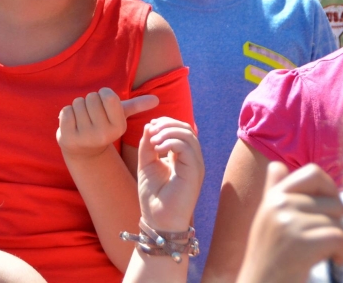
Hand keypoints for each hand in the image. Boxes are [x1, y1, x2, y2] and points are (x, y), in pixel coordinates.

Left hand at [57, 87, 158, 160]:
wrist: (84, 150)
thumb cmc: (103, 126)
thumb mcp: (120, 117)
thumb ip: (136, 106)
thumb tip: (156, 100)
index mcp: (118, 127)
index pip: (108, 96)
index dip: (103, 95)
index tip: (103, 106)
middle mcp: (103, 135)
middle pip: (91, 98)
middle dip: (89, 102)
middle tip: (91, 115)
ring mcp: (85, 138)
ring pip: (78, 103)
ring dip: (78, 107)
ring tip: (83, 120)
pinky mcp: (67, 138)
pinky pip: (65, 111)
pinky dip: (67, 113)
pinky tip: (72, 124)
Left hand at [137, 118, 203, 233]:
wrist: (157, 221)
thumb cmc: (153, 196)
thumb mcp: (146, 163)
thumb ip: (148, 144)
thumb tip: (150, 124)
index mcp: (183, 157)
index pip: (181, 129)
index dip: (166, 122)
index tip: (150, 125)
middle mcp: (192, 159)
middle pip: (187, 128)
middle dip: (167, 123)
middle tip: (151, 130)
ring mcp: (196, 165)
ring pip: (188, 135)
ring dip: (168, 131)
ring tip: (153, 142)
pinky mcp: (195, 172)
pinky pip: (187, 147)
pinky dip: (170, 142)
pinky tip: (157, 149)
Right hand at [236, 163, 342, 282]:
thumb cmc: (268, 256)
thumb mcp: (267, 218)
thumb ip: (273, 191)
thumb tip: (278, 166)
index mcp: (273, 196)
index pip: (313, 172)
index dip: (330, 188)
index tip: (330, 209)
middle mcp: (279, 204)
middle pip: (332, 200)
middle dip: (337, 220)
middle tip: (329, 237)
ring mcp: (289, 223)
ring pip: (337, 221)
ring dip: (339, 240)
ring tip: (326, 252)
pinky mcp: (301, 244)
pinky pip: (339, 237)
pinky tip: (335, 259)